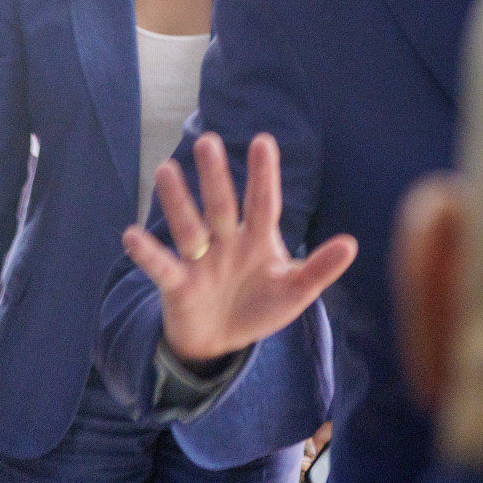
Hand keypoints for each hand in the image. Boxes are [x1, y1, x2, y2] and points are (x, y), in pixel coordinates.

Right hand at [125, 131, 356, 366]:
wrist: (222, 341)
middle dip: (215, 176)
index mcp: (257, 239)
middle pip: (221, 205)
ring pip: (188, 225)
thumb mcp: (295, 292)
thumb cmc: (260, 307)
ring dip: (177, 200)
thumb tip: (352, 244)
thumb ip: (320, 269)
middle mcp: (226, 241)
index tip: (264, 141)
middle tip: (207, 141)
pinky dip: (146, 252)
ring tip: (164, 170)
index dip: (263, 175)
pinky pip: (160, 265)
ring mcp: (199, 260)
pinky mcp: (177, 283)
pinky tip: (131, 235)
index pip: (262, 202)